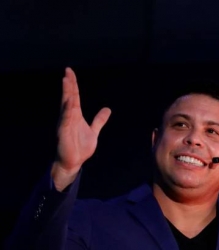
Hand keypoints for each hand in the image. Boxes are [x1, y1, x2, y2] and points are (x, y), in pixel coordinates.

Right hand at [51, 67, 110, 190]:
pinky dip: (68, 110)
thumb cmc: (80, 146)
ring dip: (67, 93)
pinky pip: (66, 119)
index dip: (73, 84)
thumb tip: (107, 109)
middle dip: (69, 84)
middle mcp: (68, 116)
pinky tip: (70, 101)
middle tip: (68, 71)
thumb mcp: (93, 131)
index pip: (74, 96)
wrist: (74, 161)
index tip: (70, 72)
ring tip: (66, 80)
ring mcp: (65, 123)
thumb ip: (99, 120)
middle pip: (69, 97)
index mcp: (75, 115)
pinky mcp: (63, 131)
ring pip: (66, 105)